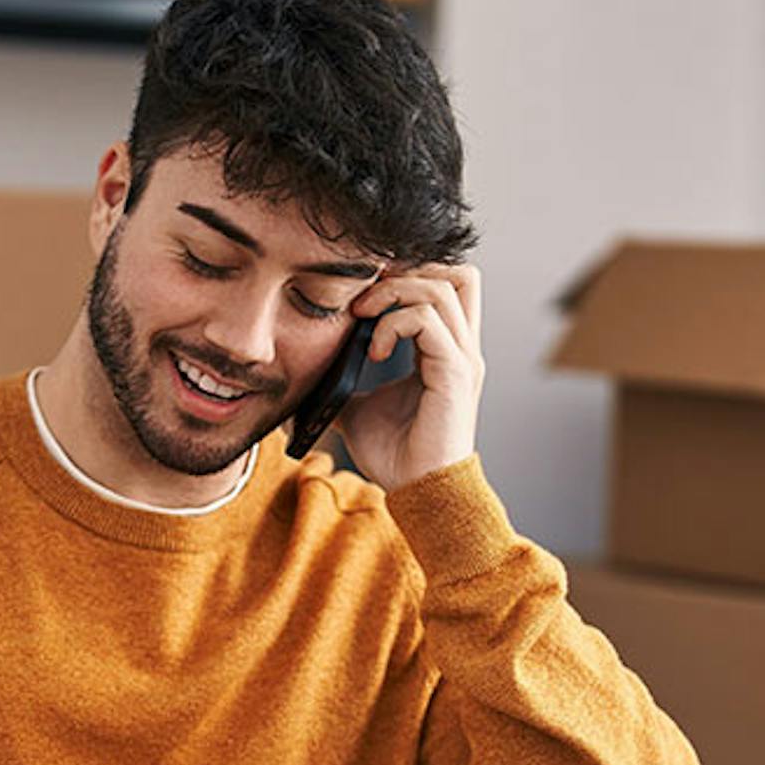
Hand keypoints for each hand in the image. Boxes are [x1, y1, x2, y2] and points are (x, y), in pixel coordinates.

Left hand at [334, 263, 483, 487]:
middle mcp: (462, 348)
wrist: (419, 493)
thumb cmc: (397, 456)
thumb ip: (342, 384)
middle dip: (406, 272)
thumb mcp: (357, 409)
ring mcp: (463, 358)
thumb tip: (301, 378)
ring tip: (363, 319)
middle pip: (457, 273)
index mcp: (446, 350)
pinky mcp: (456, 373)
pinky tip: (373, 351)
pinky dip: (393, 324)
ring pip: (441, 287)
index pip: (446, 285)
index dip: (408, 275)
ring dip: (393, 293)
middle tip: (365, 297)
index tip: (364, 291)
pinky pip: (427, 320)